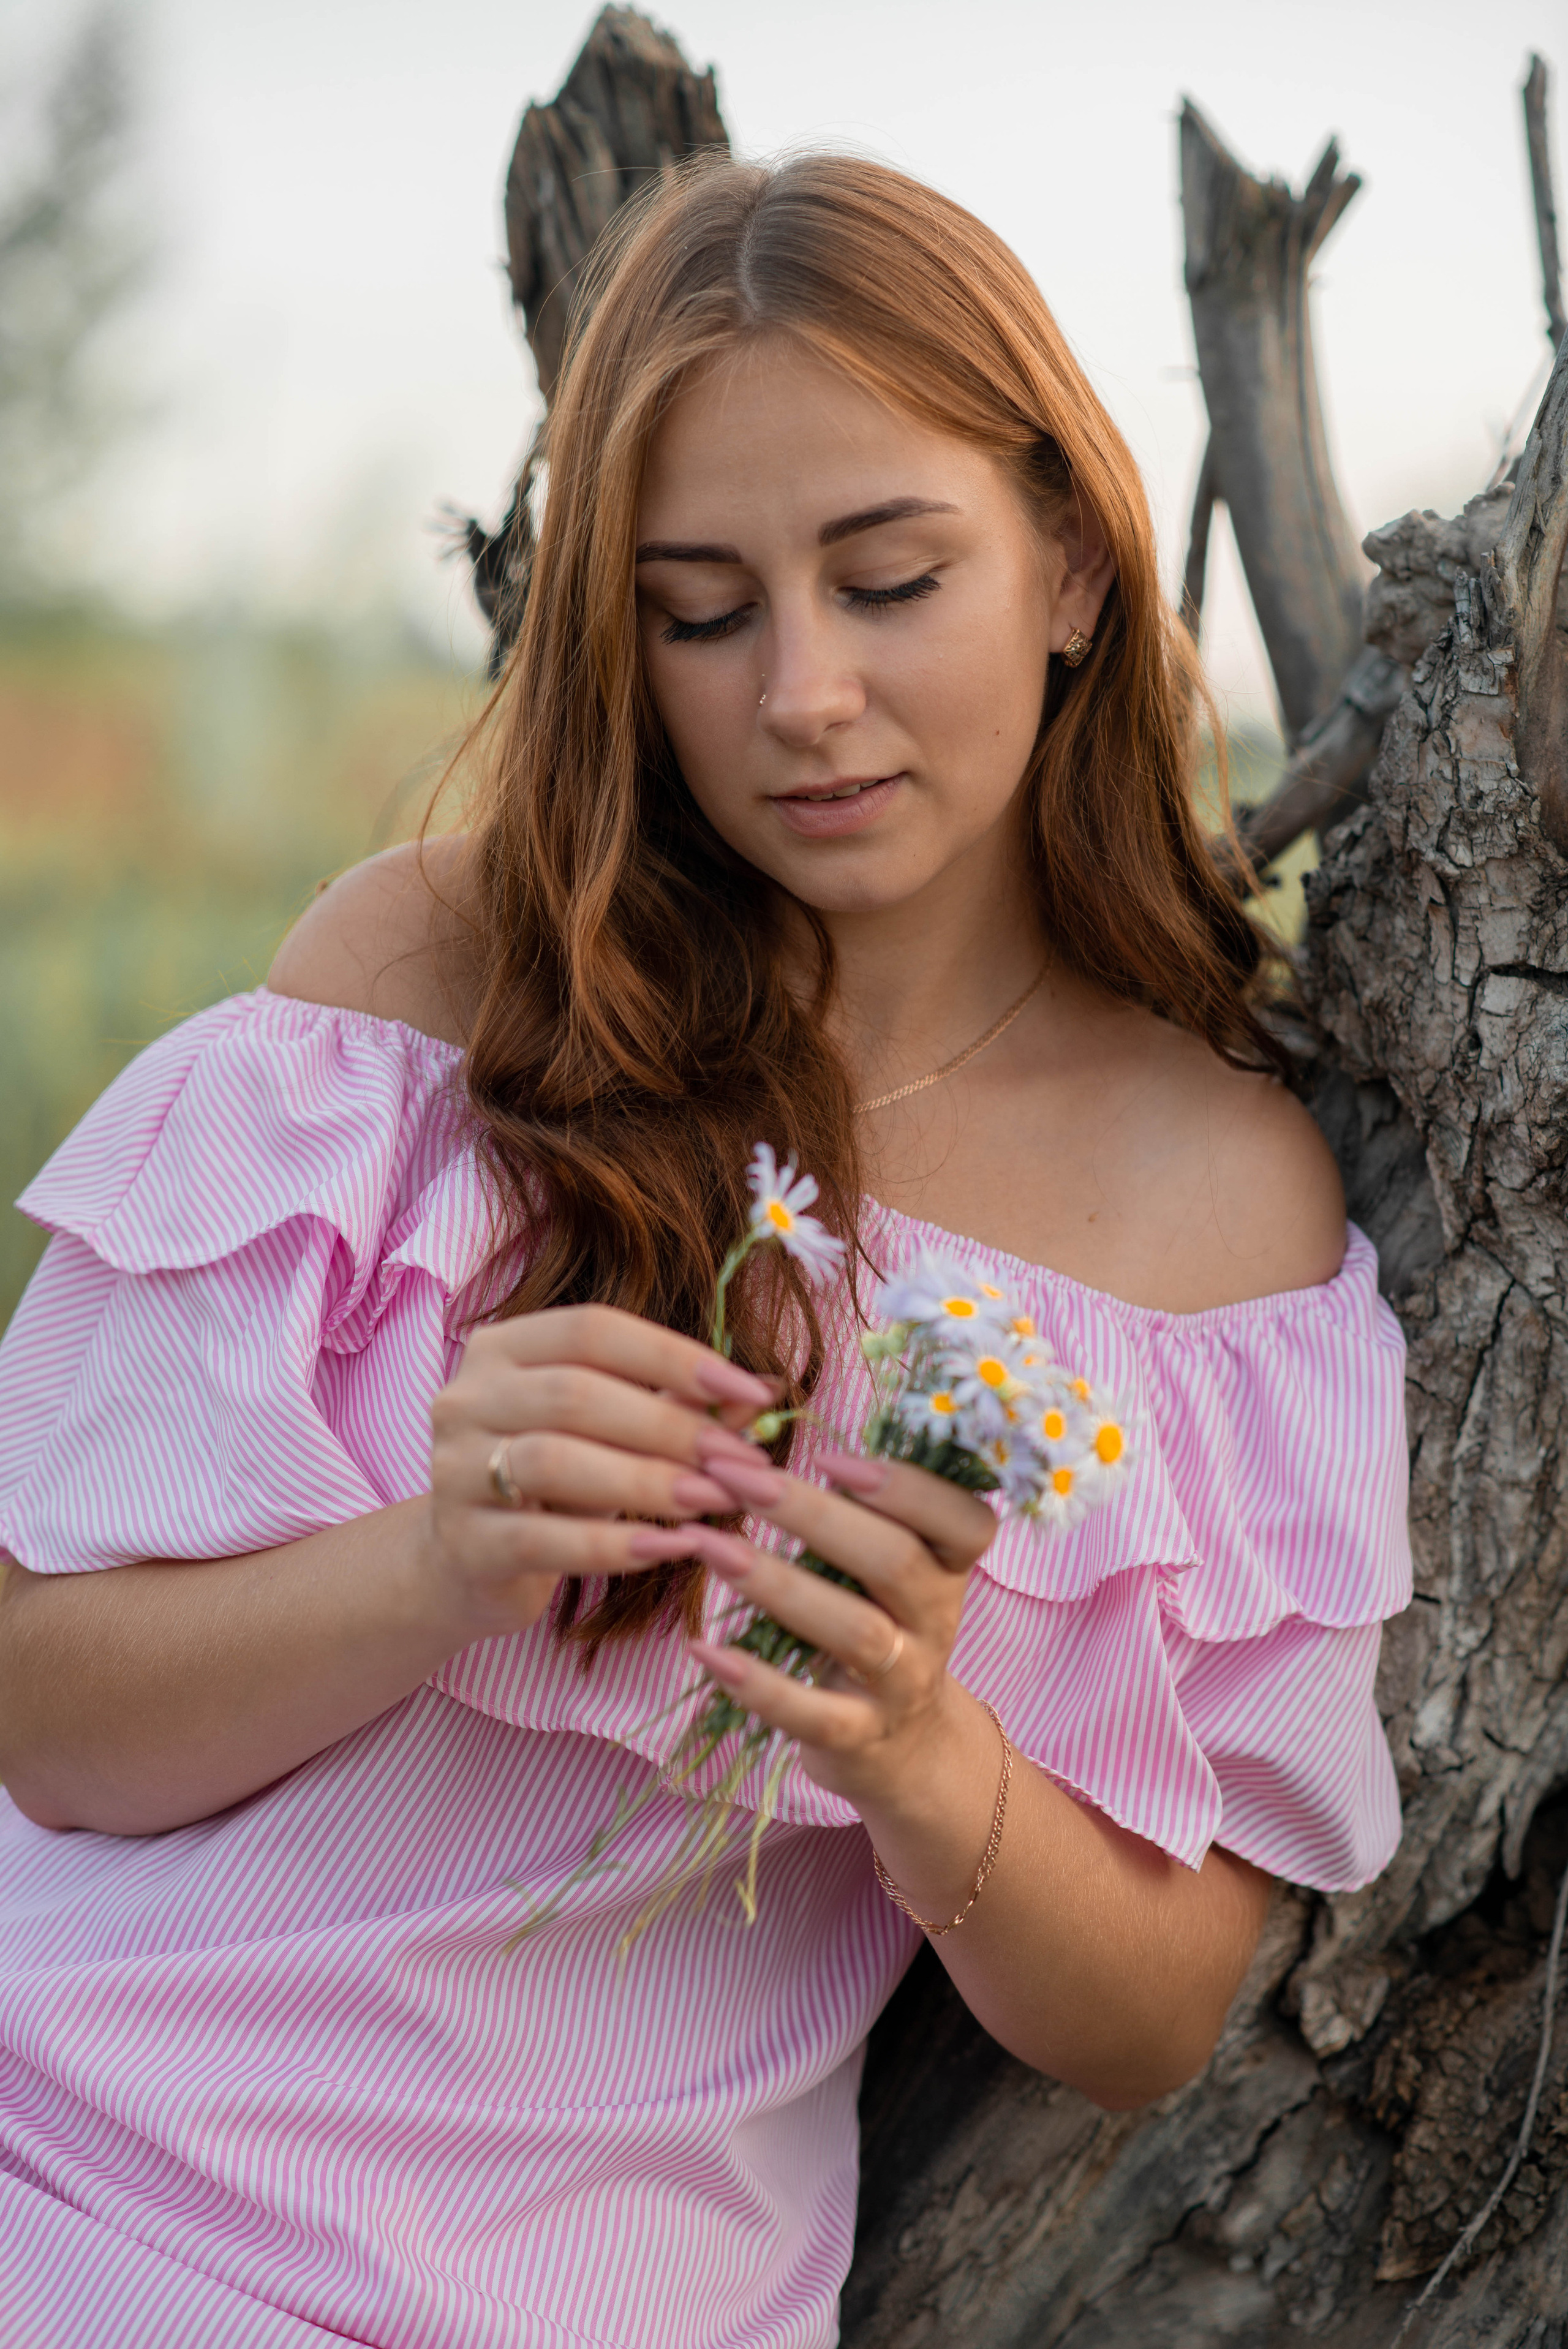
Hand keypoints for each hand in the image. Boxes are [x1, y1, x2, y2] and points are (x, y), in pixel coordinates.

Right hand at [421, 1305, 777, 1642]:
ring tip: (713, 1500)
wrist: (466, 1564)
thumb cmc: (553, 1484)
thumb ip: (675, 1404)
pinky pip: (541, 1539)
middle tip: (739, 1460)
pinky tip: (668, 1546)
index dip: (673, 1356)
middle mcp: (466, 1397)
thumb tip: (762, 1391)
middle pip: (575, 1394)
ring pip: (553, 1461)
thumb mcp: (611, 1434)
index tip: (750, 1389)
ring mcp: (453, 1469)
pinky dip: (611, 1544)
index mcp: (503, 1348)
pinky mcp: (461, 1542)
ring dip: (646, 1480)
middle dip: (670, 1426)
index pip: (591, 1329)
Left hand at [675, 1443, 997, 1807]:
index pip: (965, 1520)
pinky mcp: (858, 1737)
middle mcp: (935, 1621)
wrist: (903, 1748)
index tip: (831, 1458)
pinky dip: (756, 1682)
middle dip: (813, 1514)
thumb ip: (851, 1507)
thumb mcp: (883, 1565)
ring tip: (710, 1548)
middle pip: (894, 1560)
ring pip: (855, 1631)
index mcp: (948, 1566)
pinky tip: (702, 1650)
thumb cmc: (874, 1620)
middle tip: (737, 1479)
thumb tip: (758, 1433)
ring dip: (778, 1583)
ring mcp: (902, 1683)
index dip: (908, 1486)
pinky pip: (812, 1712)